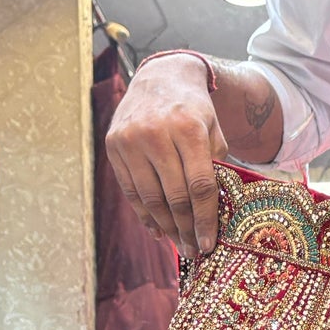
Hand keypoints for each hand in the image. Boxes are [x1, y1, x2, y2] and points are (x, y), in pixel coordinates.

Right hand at [105, 52, 225, 257]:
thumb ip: (215, 167)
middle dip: (186, 229)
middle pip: (174, 196)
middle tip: (195, 250)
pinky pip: (131, 190)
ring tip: (180, 244)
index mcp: (188, 128)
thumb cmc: (193, 110)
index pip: (199, 185)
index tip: (209, 243)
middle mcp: (156, 134)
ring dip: (166, 227)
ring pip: (150, 198)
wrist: (159, 78)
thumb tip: (214, 214)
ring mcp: (130, 140)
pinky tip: (158, 230)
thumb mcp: (214, 131)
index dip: (205, 219)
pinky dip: (145, 214)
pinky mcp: (114, 146)